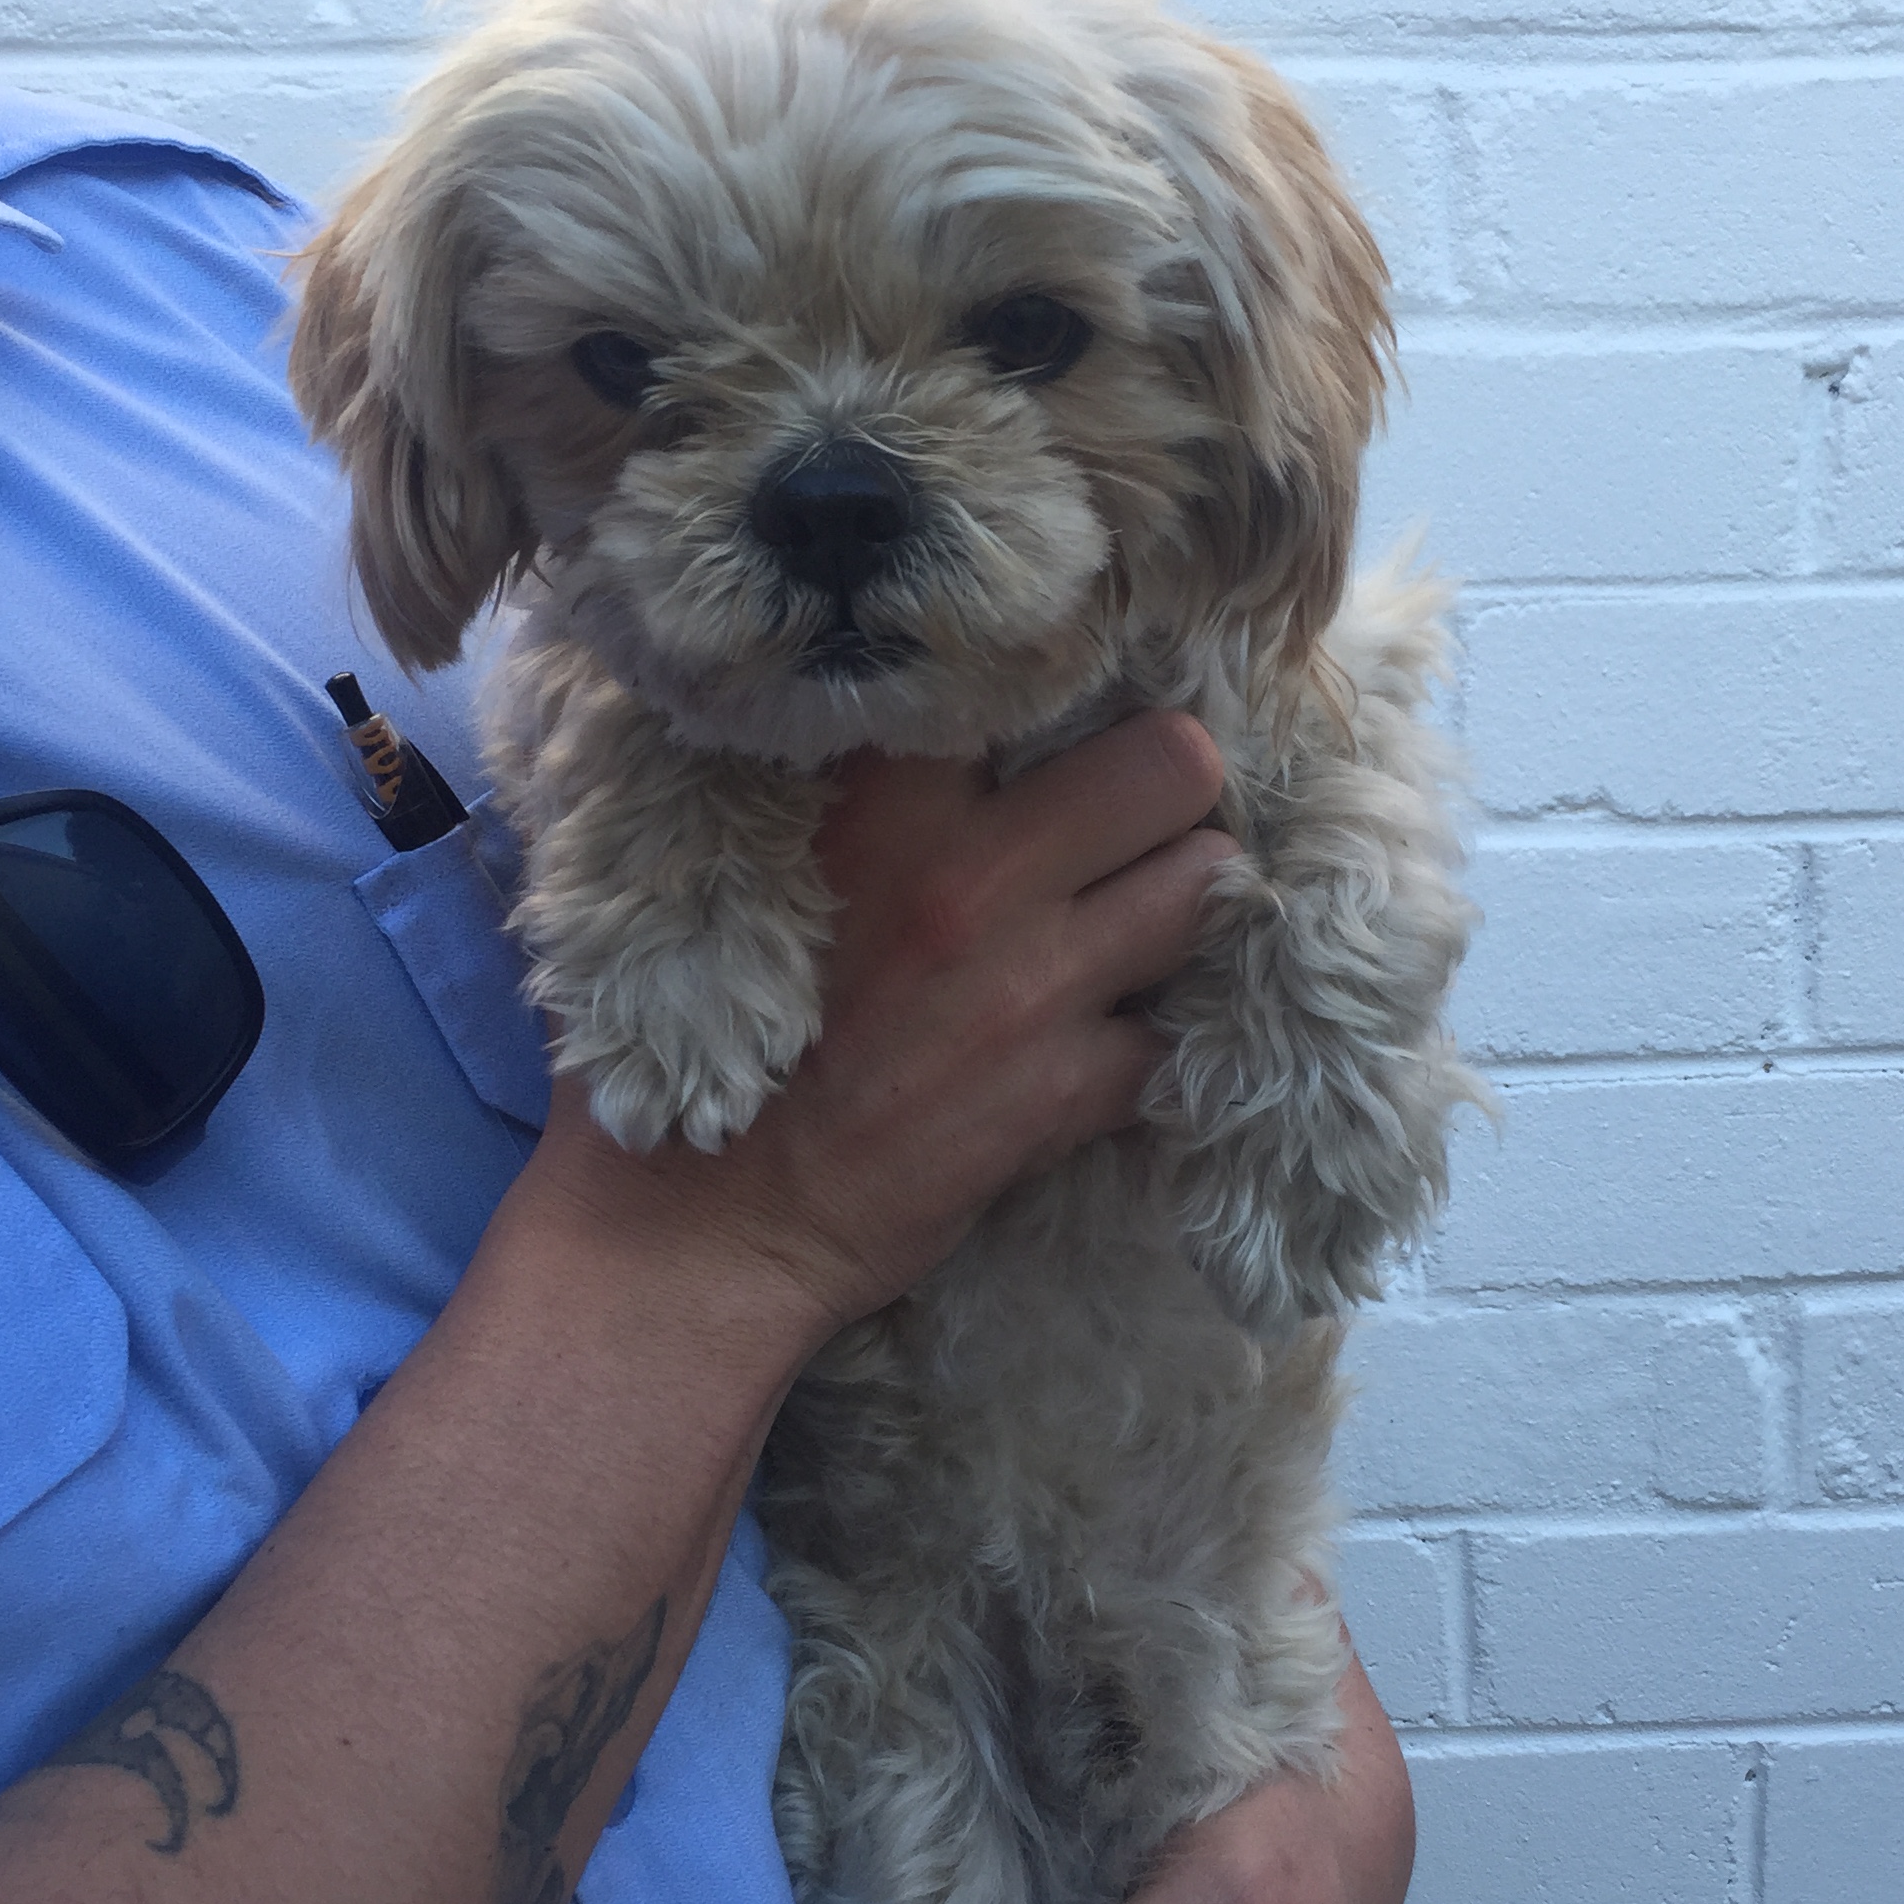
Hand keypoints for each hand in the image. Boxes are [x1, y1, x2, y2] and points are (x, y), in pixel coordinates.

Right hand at [525, 710, 1237, 1337]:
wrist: (699, 1224)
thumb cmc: (706, 1036)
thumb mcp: (745, 866)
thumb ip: (840, 787)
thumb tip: (909, 723)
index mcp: (880, 800)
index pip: (1034, 678)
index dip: (1069, 698)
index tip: (1066, 725)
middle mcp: (974, 872)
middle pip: (1173, 764)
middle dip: (1169, 794)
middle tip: (1132, 829)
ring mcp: (1033, 985)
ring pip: (1204, 885)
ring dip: (1182, 903)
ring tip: (1135, 925)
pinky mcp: (1067, 1092)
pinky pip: (1179, 1033)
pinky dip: (1156, 1039)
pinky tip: (1110, 1042)